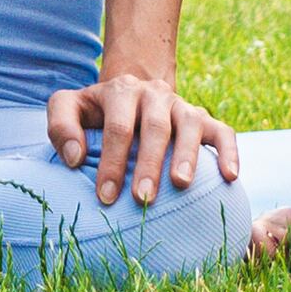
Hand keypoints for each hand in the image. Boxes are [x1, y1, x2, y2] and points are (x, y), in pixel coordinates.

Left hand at [46, 70, 240, 206]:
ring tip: (180, 185)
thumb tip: (75, 159)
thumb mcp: (69, 108)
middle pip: (154, 127)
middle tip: (142, 200)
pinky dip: (229, 152)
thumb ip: (61, 126)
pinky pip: (222, 132)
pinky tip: (230, 177)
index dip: (112, 161)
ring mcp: (181, 105)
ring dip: (186, 156)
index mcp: (120, 91)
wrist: (131, 94)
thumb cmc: (96, 113)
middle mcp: (154, 94)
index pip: (117, 127)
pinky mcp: (204, 118)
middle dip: (148, 165)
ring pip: (189, 125)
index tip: (105, 196)